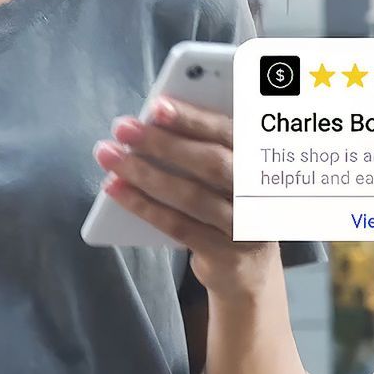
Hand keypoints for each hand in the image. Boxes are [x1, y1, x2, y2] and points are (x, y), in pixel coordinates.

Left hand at [93, 97, 280, 299]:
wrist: (250, 268)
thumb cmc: (228, 202)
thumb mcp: (228, 172)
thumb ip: (204, 146)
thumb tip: (153, 123)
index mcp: (264, 160)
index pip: (228, 132)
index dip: (193, 118)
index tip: (157, 106)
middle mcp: (262, 192)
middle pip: (212, 163)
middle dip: (162, 143)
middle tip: (122, 127)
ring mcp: (247, 226)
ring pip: (191, 196)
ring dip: (145, 174)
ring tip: (109, 157)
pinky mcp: (226, 255)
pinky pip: (179, 227)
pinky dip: (144, 206)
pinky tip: (117, 190)